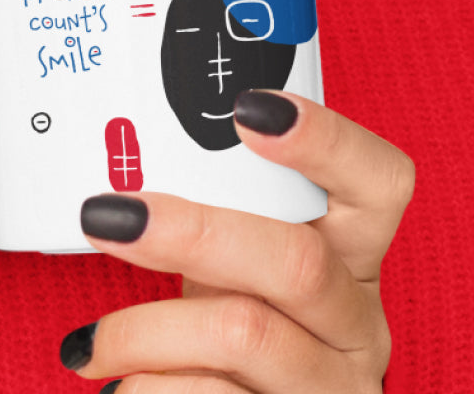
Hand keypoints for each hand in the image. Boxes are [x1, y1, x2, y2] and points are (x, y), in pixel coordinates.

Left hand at [60, 89, 413, 392]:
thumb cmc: (240, 319)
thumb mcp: (243, 261)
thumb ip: (218, 212)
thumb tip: (121, 163)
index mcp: (355, 252)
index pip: (381, 181)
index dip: (326, 140)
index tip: (248, 107)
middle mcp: (358, 321)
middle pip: (298, 261)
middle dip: (192, 232)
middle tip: (108, 215)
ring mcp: (331, 384)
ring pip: (244, 333)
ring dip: (147, 328)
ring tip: (92, 342)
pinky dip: (149, 388)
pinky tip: (120, 385)